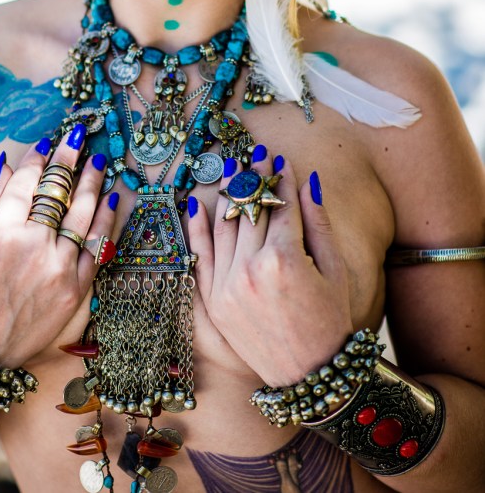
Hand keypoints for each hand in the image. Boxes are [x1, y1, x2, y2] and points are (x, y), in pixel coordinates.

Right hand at [0, 127, 115, 367]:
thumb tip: (10, 163)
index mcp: (2, 233)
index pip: (28, 182)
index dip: (39, 158)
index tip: (47, 141)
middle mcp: (34, 246)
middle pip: (60, 192)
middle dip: (70, 159)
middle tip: (79, 136)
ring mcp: (59, 268)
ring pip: (84, 214)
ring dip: (94, 182)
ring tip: (100, 160)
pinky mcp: (77, 289)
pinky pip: (97, 248)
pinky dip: (107, 222)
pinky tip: (112, 200)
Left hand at [187, 148, 352, 386]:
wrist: (311, 375)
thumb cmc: (331, 320)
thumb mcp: (333, 268)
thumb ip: (317, 221)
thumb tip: (306, 180)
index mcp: (285, 260)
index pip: (281, 207)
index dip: (281, 181)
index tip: (279, 160)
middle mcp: (251, 269)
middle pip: (251, 211)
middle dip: (255, 180)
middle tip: (255, 156)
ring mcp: (228, 286)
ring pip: (225, 227)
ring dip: (228, 194)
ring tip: (232, 169)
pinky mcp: (214, 301)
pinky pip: (201, 255)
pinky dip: (198, 228)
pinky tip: (199, 201)